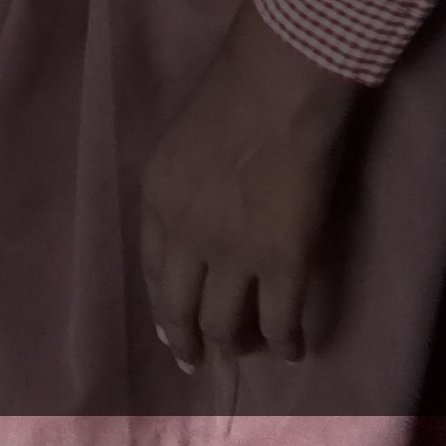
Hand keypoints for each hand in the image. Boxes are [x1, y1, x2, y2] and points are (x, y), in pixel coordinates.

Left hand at [135, 0, 365, 370]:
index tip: (168, 327)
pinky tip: (293, 351)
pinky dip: (286, 343)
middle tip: (195, 361)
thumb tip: (198, 211)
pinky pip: (279, 321)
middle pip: (179, 308)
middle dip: (185, 342)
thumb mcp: (181, 142)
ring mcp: (233, 255)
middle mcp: (185, 237)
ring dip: (233, 347)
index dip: (162, 305)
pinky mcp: (282, 263)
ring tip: (244, 355)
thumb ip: (183, 185)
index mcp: (157, 200)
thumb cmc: (233, 92)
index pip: (152, 270)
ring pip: (224, 325)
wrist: (276, 84)